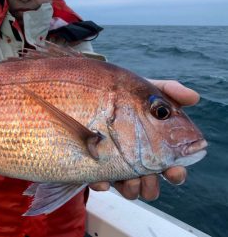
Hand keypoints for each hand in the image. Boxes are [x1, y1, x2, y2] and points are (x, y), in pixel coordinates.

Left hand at [89, 79, 198, 199]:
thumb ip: (170, 91)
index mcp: (156, 150)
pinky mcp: (97, 168)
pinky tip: (101, 179)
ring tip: (128, 176)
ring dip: (132, 188)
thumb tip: (194, 97)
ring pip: (131, 191)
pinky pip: (100, 183)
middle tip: (148, 176)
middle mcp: (139, 163)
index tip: (174, 171)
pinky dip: (101, 183)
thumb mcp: (147, 90)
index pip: (173, 170)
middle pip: (151, 187)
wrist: (89, 96)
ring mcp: (118, 168)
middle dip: (152, 186)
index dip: (176, 174)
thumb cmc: (126, 96)